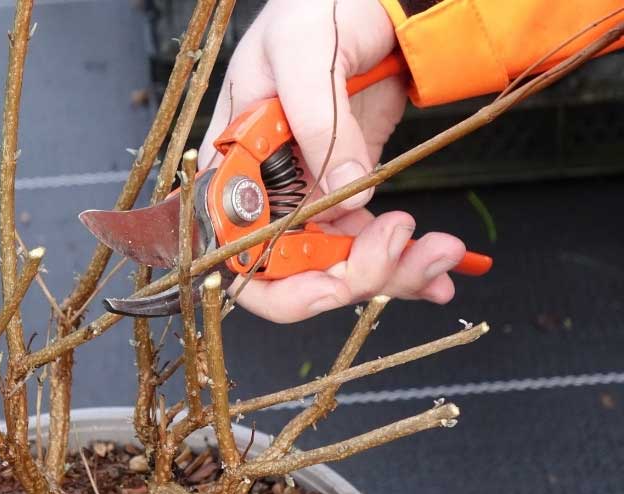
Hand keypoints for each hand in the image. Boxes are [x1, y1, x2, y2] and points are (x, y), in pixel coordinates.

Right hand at [198, 0, 466, 322]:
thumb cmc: (316, 6)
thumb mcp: (301, 50)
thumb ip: (316, 119)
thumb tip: (347, 189)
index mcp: (233, 163)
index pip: (235, 251)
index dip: (276, 284)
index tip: (330, 284)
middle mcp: (268, 190)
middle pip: (294, 271)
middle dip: (352, 276)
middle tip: (404, 249)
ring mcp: (311, 195)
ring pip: (340, 265)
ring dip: (393, 271)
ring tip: (441, 252)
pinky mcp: (351, 191)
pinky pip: (370, 243)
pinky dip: (406, 262)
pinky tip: (439, 267)